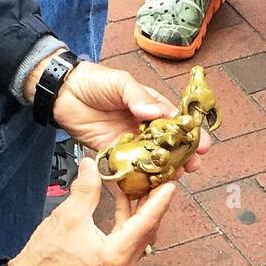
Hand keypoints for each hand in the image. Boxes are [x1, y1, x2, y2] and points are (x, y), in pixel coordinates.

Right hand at [9, 158, 174, 265]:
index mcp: (116, 256)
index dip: (159, 201)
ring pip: (139, 234)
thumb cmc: (48, 255)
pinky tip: (124, 199)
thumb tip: (92, 164)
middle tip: (160, 178)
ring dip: (140, 209)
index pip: (146, 223)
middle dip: (153, 203)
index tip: (171, 183)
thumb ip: (86, 189)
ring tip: (143, 183)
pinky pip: (128, 238)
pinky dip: (128, 219)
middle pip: (147, 229)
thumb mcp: (69, 216)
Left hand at [40, 59, 212, 169]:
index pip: (174, 121)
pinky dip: (140, 176)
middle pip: (168, 144)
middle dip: (183, 155)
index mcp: (150, 105)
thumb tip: (156, 112)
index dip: (189, 133)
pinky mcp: (114, 153)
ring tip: (176, 176)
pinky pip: (130, 167)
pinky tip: (150, 184)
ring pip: (152, 158)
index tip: (202, 144)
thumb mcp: (120, 82)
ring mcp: (130, 141)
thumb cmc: (94, 81)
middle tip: (193, 166)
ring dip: (165, 168)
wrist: (63, 92)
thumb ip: (138, 97)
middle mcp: (143, 126)